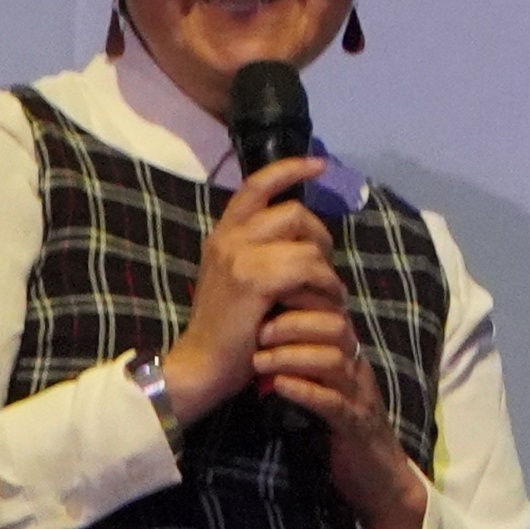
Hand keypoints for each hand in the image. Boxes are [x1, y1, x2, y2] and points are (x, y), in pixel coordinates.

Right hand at [158, 157, 342, 420]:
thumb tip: (304, 234)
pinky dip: (325, 284)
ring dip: (327, 268)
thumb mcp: (239, 280)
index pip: (256, 186)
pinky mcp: (254, 280)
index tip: (319, 164)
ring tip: (327, 291)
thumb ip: (261, 251)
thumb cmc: (229, 329)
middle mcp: (228, 238)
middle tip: (324, 268)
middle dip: (320, 236)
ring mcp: (239, 257)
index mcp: (224, 234)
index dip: (289, 169)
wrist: (202, 364)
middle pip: (293, 212)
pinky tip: (325, 300)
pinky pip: (308, 267)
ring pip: (306, 242)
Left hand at [246, 297, 430, 528]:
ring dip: (292, 357)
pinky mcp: (356, 427)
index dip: (301, 302)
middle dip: (293, 323)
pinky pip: (333, 403)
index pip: (331, 312)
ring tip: (259, 361)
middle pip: (334, 327)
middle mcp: (358, 370)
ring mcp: (360, 397)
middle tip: (258, 331)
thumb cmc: (342, 431)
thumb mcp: (323, 388)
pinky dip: (304, 391)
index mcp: (350, 357)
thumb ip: (303, 363)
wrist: (378, 478)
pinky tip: (279, 387)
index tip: (265, 303)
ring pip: (332, 361)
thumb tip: (262, 339)